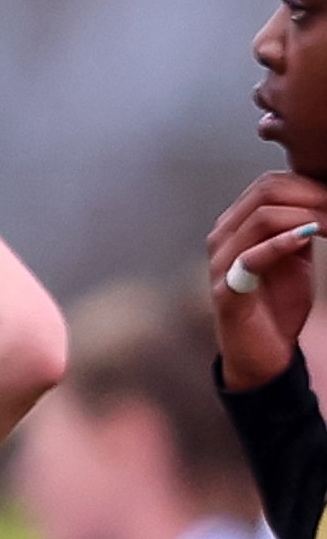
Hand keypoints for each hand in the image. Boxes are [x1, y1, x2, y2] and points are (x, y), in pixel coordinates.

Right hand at [213, 171, 326, 384]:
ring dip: (305, 216)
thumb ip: (300, 228)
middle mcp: (223, 239)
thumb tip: (323, 198)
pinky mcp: (227, 291)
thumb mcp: (296, 257)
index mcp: (236, 227)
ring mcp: (222, 264)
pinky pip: (252, 257)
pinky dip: (282, 243)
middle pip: (264, 193)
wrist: (262, 355)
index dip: (310, 184)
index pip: (271, 184)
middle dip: (312, 195)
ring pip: (260, 218)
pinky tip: (307, 236)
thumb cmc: (277, 306)